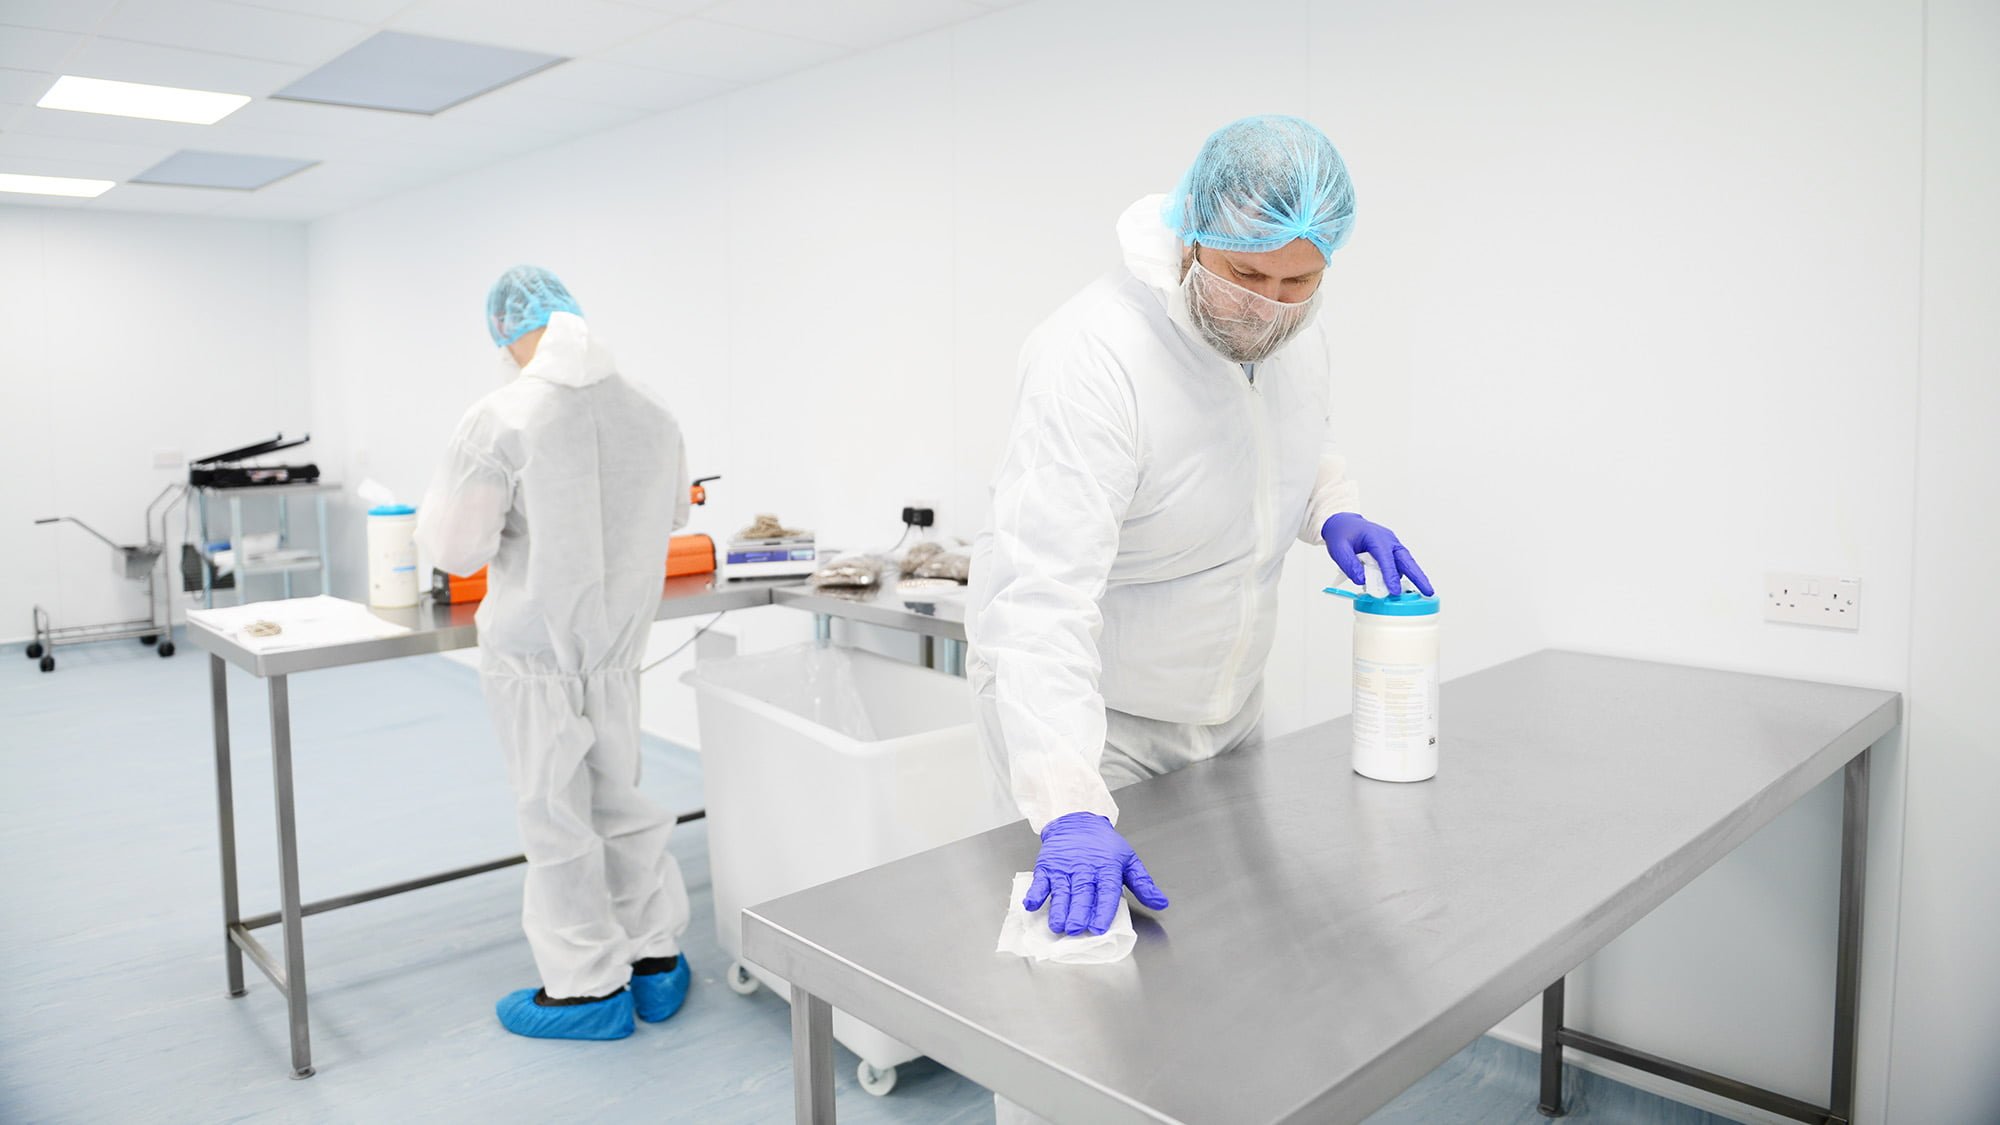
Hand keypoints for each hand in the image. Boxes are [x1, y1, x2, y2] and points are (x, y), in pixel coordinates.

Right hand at [1024, 812, 1168, 934]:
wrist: (1076, 820)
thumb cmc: (1104, 844)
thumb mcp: (1128, 859)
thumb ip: (1143, 883)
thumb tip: (1162, 903)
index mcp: (1107, 868)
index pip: (1106, 891)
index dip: (1102, 909)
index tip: (1099, 926)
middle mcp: (1085, 868)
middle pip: (1081, 893)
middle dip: (1078, 912)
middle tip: (1076, 929)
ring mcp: (1064, 868)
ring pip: (1061, 891)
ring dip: (1058, 909)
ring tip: (1057, 926)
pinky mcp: (1047, 866)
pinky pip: (1039, 881)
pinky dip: (1034, 893)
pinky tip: (1031, 905)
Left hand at [1322, 513, 1433, 597]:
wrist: (1343, 523)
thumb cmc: (1342, 533)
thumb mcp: (1338, 548)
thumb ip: (1348, 564)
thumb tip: (1361, 580)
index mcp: (1375, 537)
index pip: (1385, 558)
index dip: (1390, 575)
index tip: (1395, 591)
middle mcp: (1387, 540)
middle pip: (1406, 559)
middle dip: (1418, 576)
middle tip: (1428, 591)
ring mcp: (1391, 545)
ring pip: (1406, 562)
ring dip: (1415, 576)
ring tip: (1424, 592)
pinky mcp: (1391, 551)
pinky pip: (1399, 564)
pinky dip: (1404, 575)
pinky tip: (1404, 587)